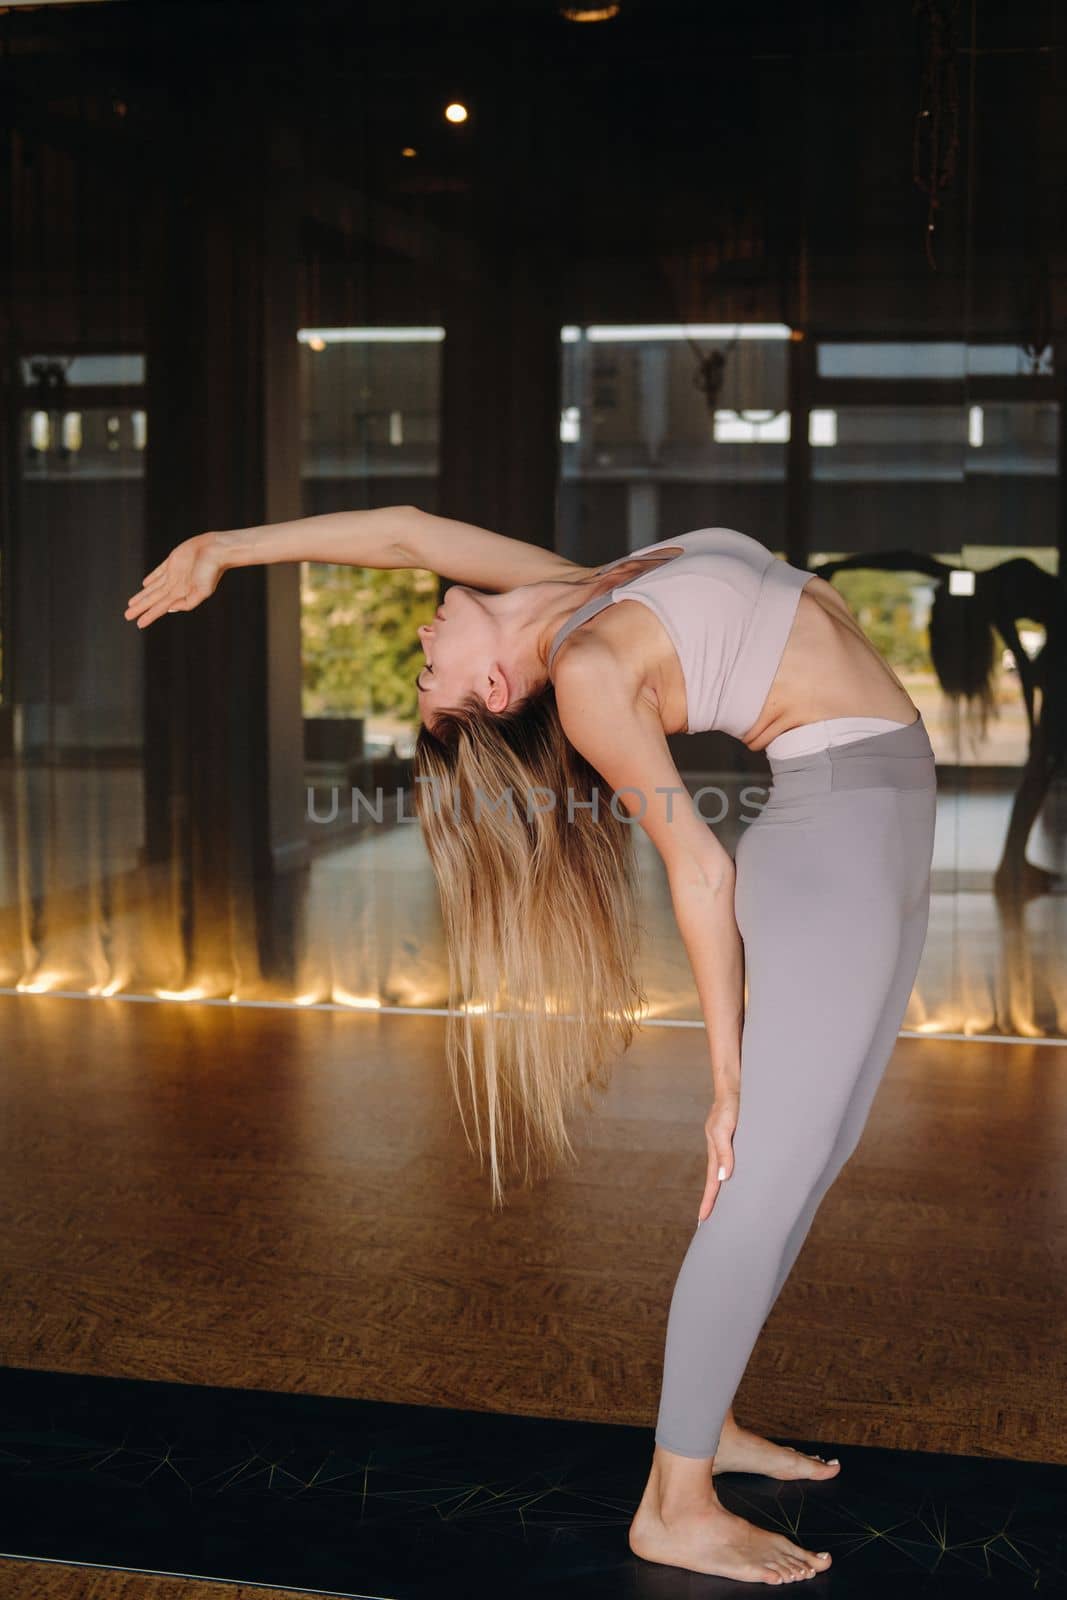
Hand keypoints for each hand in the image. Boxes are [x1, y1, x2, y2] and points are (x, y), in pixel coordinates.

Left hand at [124, 531, 226, 628]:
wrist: (215, 550)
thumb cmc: (212, 570)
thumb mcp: (203, 591)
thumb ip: (188, 602)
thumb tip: (171, 609)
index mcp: (181, 594)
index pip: (161, 608)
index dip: (149, 616)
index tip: (139, 624)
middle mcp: (176, 586)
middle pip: (153, 599)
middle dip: (141, 607)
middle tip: (127, 616)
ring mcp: (173, 574)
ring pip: (153, 588)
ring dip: (143, 596)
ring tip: (132, 604)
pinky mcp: (172, 562)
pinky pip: (158, 573)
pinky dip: (152, 579)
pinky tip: (145, 584)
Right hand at [698, 1085, 738, 1223]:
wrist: (735, 1085)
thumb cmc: (729, 1106)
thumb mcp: (723, 1129)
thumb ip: (724, 1152)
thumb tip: (724, 1178)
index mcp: (715, 1151)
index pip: (712, 1183)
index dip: (708, 1202)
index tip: (703, 1221)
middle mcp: (721, 1151)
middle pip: (717, 1181)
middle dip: (714, 1201)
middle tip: (712, 1222)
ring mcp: (728, 1145)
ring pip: (727, 1172)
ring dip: (726, 1189)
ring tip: (728, 1207)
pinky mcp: (739, 1139)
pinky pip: (736, 1161)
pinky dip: (736, 1173)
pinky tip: (742, 1178)